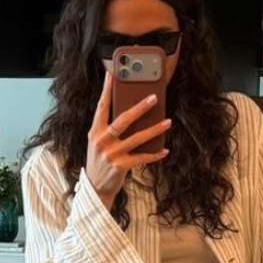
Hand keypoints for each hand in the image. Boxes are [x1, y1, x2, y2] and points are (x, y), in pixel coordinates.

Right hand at [86, 70, 172, 207]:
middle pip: (123, 120)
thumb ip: (110, 128)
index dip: (107, 90)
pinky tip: (165, 149)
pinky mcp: (120, 166)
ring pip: (137, 138)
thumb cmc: (101, 161)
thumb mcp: (99, 142)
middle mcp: (101, 141)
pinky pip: (142, 158)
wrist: (95, 188)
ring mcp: (111, 154)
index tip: (113, 74)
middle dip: (140, 108)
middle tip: (154, 97)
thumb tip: (132, 111)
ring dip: (155, 129)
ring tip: (168, 122)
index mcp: (95, 131)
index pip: (101, 106)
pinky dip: (155, 154)